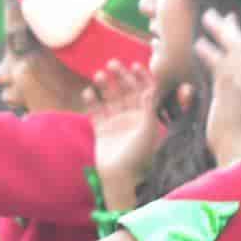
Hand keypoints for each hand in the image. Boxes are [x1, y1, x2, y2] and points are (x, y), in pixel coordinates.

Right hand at [85, 61, 162, 209]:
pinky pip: (95, 112)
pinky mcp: (101, 129)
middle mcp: (132, 116)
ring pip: (110, 98)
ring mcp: (116, 122)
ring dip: (105, 86)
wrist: (120, 177)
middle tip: (113, 63)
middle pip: (126, 91)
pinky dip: (91, 101)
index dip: (141, 77)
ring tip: (99, 74)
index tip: (136, 65)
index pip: (145, 91)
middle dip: (121, 77)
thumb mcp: (149, 129)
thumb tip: (152, 87)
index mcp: (147, 115)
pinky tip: (88, 91)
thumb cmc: (139, 154)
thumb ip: (150, 108)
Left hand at [195, 11, 240, 162]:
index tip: (230, 19)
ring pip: (234, 49)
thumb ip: (228, 88)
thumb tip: (222, 80)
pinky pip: (220, 66)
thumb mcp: (233, 104)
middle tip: (215, 12)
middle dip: (229, 27)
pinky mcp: (231, 90)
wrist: (239, 148)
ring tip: (207, 17)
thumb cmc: (233, 132)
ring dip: (220, 31)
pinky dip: (211, 52)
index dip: (237, 34)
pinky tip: (200, 43)